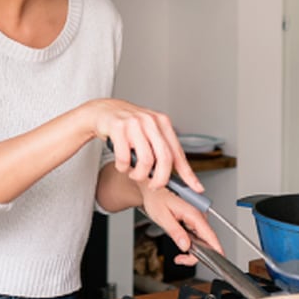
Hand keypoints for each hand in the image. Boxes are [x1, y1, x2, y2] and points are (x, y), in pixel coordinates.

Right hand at [88, 99, 202, 193]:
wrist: (102, 111)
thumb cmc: (127, 125)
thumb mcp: (149, 132)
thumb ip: (161, 149)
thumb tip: (174, 174)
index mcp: (162, 122)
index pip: (178, 152)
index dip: (187, 173)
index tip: (195, 187)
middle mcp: (150, 121)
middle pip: (164, 158)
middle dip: (161, 179)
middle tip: (154, 185)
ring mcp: (134, 124)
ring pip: (146, 161)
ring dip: (139, 174)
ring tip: (134, 173)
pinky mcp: (118, 128)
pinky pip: (124, 158)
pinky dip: (123, 168)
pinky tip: (122, 165)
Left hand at [139, 187, 223, 264]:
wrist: (153, 191)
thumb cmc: (156, 199)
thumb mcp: (162, 217)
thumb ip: (175, 231)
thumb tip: (185, 245)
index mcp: (193, 212)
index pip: (209, 234)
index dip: (216, 248)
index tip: (221, 258)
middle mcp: (198, 214)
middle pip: (207, 240)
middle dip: (195, 254)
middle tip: (180, 260)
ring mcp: (197, 218)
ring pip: (202, 240)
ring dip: (192, 250)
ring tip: (179, 256)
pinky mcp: (193, 221)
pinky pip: (197, 236)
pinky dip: (191, 244)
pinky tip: (182, 244)